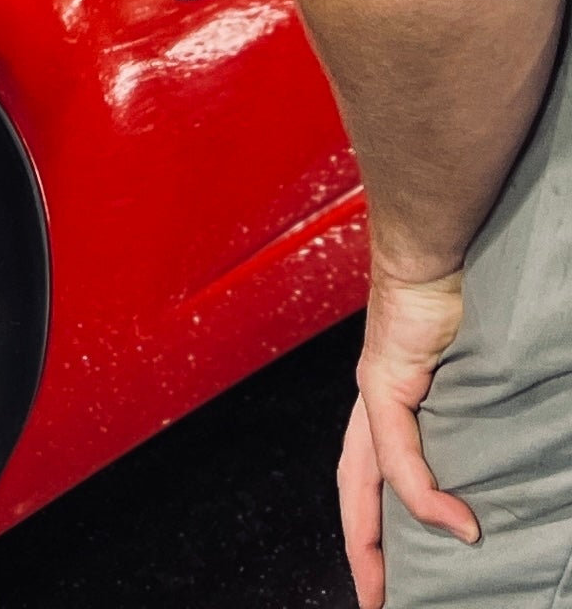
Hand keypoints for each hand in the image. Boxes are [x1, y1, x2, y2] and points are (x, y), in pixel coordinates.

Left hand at [339, 267, 476, 607]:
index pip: (367, 480)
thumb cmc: (450, 306)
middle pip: (356, 490)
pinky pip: (396, 446)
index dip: (370, 532)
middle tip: (378, 602)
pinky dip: (422, 489)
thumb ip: (452, 436)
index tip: (383, 584)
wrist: (431, 252)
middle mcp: (371, 402)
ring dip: (375, 534)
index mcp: (386, 403)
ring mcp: (373, 391)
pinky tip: (451, 521)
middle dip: (363, 549)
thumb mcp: (459, 386)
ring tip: (397, 585)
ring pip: (364, 478)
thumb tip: (471, 508)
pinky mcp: (383, 378)